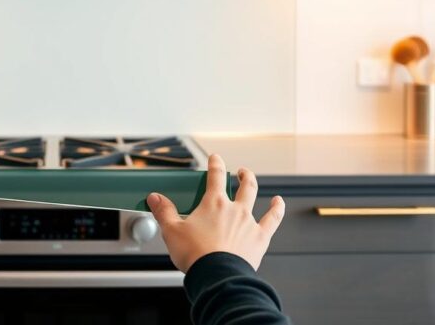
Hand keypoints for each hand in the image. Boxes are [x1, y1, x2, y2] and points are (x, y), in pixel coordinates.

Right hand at [147, 154, 284, 271]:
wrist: (217, 276)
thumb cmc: (196, 255)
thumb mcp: (172, 231)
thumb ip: (164, 212)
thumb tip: (155, 198)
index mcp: (213, 204)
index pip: (215, 176)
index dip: (215, 164)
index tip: (215, 158)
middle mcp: (234, 209)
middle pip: (243, 185)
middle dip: (242, 175)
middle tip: (240, 171)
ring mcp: (249, 222)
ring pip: (256, 198)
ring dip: (255, 187)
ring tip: (253, 182)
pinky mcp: (259, 238)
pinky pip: (272, 219)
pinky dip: (277, 210)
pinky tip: (279, 204)